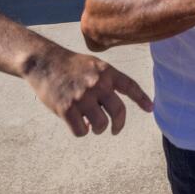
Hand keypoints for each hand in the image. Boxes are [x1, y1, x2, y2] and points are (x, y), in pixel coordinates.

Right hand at [23, 47, 153, 136]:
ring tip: (93, 126)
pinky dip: (82, 131)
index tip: (150, 109)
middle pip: (118, 111)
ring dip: (99, 129)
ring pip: (101, 124)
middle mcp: (97, 84)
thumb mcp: (93, 65)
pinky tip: (79, 125)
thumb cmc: (69, 65)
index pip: (130, 86)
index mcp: (106, 72)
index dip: (142, 99)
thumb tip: (111, 110)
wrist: (44, 61)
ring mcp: (82, 97)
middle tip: (115, 129)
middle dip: (119, 124)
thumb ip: (106, 81)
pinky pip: (81, 131)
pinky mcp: (66, 108)